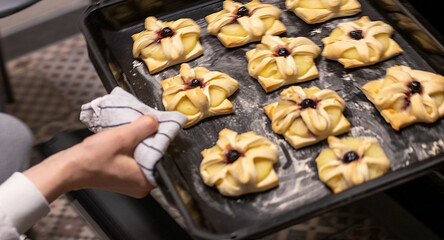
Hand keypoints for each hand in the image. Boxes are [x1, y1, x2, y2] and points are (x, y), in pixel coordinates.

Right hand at [24, 115, 158, 202]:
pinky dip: (129, 148)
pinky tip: (121, 141)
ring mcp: (131, 183)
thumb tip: (155, 121)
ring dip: (137, 142)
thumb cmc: (91, 159)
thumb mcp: (122, 137)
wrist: (68, 167)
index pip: (164, 156)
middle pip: (154, 156)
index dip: (159, 139)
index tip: (155, 127)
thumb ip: (143, 127)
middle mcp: (141, 186)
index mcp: (146, 181)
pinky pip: (133, 159)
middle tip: (139, 128)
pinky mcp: (122, 177)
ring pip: (143, 156)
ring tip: (127, 135)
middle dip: (148, 140)